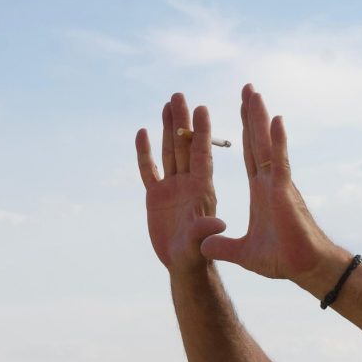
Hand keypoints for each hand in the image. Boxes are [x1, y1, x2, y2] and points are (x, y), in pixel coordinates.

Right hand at [136, 93, 226, 273]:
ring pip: (169, 152)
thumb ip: (205, 232)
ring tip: (168, 103)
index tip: (202, 109)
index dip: (202, 133)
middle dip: (182, 122)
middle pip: (185, 147)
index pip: (203, 156)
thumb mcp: (200, 244)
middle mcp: (189, 184)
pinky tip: (142, 132)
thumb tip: (218, 224)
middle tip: (180, 95)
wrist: (184, 266)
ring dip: (167, 129)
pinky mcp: (156, 197)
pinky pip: (149, 170)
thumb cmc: (196, 257)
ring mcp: (172, 188)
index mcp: (203, 191)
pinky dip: (145, 153)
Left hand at [200, 84, 341, 283]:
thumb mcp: (243, 253)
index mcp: (261, 192)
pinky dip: (278, 141)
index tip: (238, 112)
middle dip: (250, 116)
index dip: (243, 134)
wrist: (304, 268)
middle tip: (247, 89)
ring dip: (259, 118)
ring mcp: (277, 184)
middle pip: (257, 142)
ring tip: (253, 93)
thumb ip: (224, 246)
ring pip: (267, 145)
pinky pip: (279, 162)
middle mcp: (269, 182)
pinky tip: (275, 120)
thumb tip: (205, 245)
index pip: (249, 156)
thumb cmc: (283, 260)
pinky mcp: (285, 192)